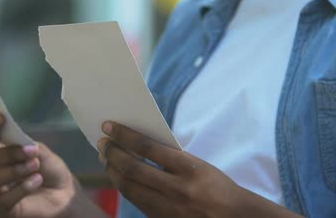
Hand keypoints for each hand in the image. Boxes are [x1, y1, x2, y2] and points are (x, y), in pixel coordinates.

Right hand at [0, 113, 78, 217]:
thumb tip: (16, 137)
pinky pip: (2, 201)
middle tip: (31, 151)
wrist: (64, 194)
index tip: (1, 117)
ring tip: (35, 166)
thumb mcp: (40, 152)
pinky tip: (36, 181)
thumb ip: (26, 144)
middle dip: (7, 154)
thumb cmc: (48, 170)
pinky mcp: (2, 211)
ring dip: (13, 171)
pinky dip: (20, 189)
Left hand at [98, 122, 300, 217]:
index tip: (110, 126)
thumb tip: (137, 143)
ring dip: (112, 170)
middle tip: (102, 142)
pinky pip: (135, 200)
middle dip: (112, 153)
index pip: (147, 148)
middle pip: (132, 169)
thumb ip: (169, 157)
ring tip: (106, 157)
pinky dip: (122, 185)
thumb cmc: (216, 185)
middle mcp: (176, 189)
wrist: (233, 217)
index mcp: (189, 169)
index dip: (124, 135)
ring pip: (128, 187)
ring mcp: (167, 208)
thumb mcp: (198, 165)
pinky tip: (118, 175)